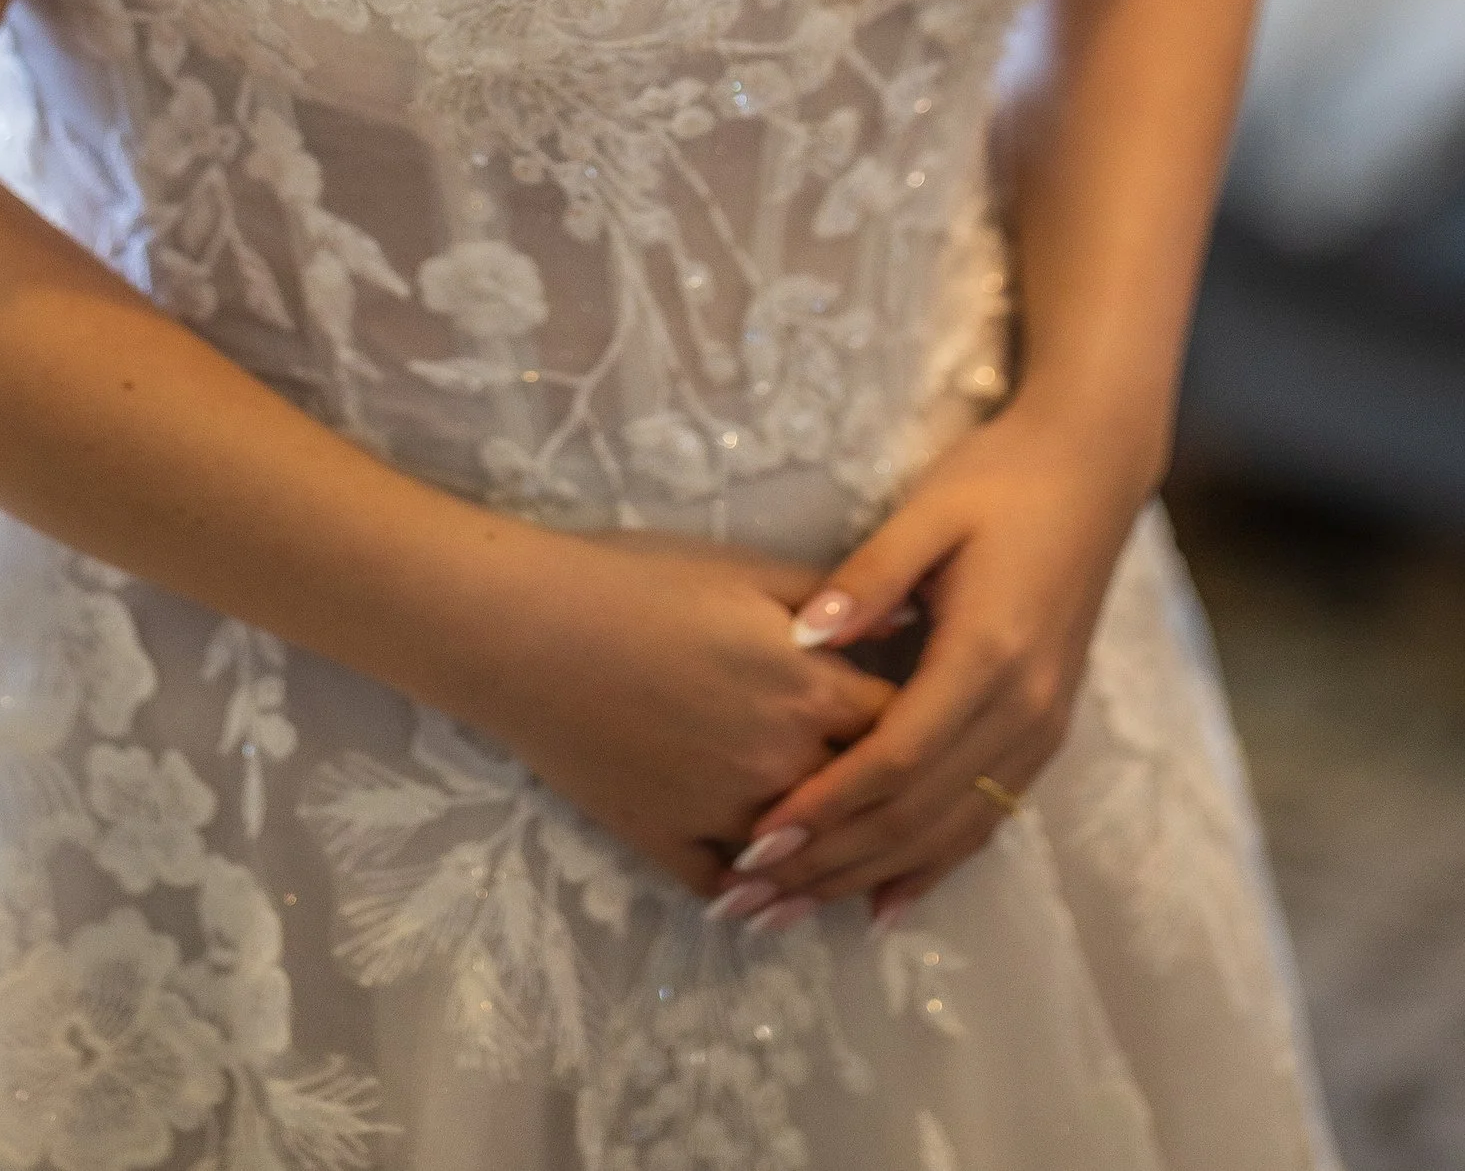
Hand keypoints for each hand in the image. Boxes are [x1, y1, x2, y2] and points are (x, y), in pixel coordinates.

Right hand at [444, 529, 889, 897]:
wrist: (528, 630)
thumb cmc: (638, 580)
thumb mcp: (747, 569)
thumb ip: (836, 601)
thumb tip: (911, 626)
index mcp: (807, 688)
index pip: (902, 723)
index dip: (927, 722)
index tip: (936, 722)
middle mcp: (781, 766)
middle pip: (867, 803)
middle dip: (894, 803)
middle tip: (916, 803)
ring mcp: (724, 816)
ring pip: (806, 862)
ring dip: (836, 865)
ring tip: (862, 865)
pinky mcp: (668, 846)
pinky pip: (729, 890)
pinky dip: (756, 896)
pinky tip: (769, 895)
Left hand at [705, 408, 1148, 928]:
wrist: (1092, 472)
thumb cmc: (1000, 480)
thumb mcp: (928, 511)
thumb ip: (867, 577)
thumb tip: (801, 636)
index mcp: (988, 655)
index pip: (895, 757)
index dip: (827, 805)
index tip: (757, 836)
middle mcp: (1022, 710)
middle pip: (917, 813)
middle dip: (831, 861)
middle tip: (751, 896)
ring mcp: (1041, 729)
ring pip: (948, 832)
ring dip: (868, 876)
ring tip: (793, 908)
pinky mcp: (1045, 733)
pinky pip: (985, 821)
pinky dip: (929, 867)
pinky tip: (882, 902)